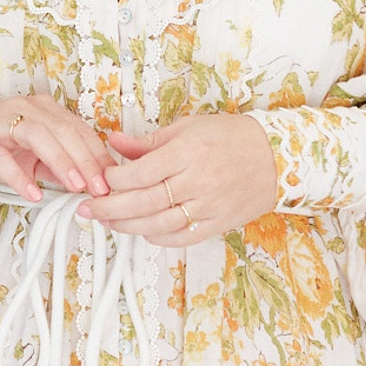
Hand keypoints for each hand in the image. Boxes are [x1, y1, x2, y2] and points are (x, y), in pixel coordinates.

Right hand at [0, 94, 111, 203]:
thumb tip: (90, 183)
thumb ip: (59, 165)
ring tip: (76, 187)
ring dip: (61, 161)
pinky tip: (32, 193)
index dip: (98, 154)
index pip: (79, 129)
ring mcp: (0, 121)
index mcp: (43, 109)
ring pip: (39, 136)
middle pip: (64, 130)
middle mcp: (25, 108)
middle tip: (100, 187)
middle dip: (87, 160)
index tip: (112, 180)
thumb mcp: (32, 156)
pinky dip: (19, 176)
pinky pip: (2, 158)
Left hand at [75, 113, 277, 245]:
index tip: (102, 178)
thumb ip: (149, 141)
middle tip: (88, 209)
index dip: (114, 179)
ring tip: (108, 222)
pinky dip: (157, 237)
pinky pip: (181, 237)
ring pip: (158, 224)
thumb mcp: (189, 127)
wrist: (277, 156)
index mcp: (188, 152)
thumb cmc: (232, 137)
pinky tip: (142, 231)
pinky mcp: (217, 223)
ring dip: (128, 226)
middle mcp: (197, 181)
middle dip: (110, 207)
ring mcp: (208, 206)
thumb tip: (114, 142)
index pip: (140, 173)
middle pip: (144, 202)